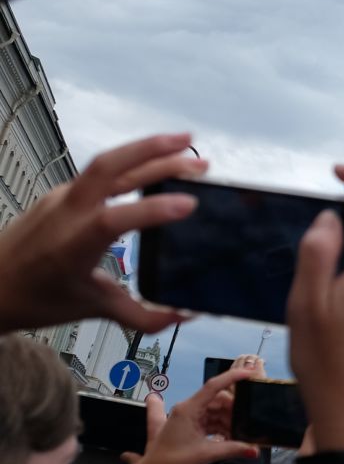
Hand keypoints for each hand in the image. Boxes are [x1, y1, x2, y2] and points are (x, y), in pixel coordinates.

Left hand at [0, 133, 204, 334]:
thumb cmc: (32, 299)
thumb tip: (184, 315)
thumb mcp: (91, 309)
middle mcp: (65, 213)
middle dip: (152, 151)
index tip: (190, 204)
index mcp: (72, 245)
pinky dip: (130, 165)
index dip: (153, 209)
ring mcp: (60, 199)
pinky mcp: (59, 196)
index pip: (114, 219)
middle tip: (192, 147)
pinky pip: (98, 174)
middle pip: (108, 167)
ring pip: (105, 165)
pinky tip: (151, 169)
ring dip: (145, 152)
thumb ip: (142, 316)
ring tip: (185, 148)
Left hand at [122, 366, 261, 463]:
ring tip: (239, 434)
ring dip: (228, 420)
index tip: (249, 374)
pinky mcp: (191, 425)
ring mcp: (189, 417)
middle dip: (234, 410)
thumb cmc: (172, 461)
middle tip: (247, 422)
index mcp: (188, 409)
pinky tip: (231, 437)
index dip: (232, 377)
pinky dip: (222, 427)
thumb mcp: (206, 454)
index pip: (213, 386)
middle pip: (218, 400)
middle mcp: (188, 409)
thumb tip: (255, 450)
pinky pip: (211, 420)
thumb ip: (233, 449)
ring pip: (216, 411)